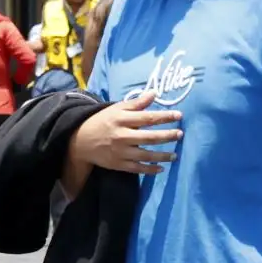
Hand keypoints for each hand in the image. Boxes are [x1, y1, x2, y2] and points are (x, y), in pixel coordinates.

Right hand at [68, 92, 182, 175]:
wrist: (81, 141)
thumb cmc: (103, 121)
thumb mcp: (117, 109)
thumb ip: (136, 103)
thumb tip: (154, 93)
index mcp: (122, 119)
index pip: (147, 118)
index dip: (164, 116)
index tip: (179, 115)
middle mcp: (122, 136)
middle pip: (149, 137)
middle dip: (167, 136)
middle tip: (180, 134)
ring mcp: (121, 152)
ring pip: (146, 155)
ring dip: (162, 156)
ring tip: (175, 155)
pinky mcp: (119, 164)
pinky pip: (138, 168)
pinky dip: (150, 170)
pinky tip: (161, 168)